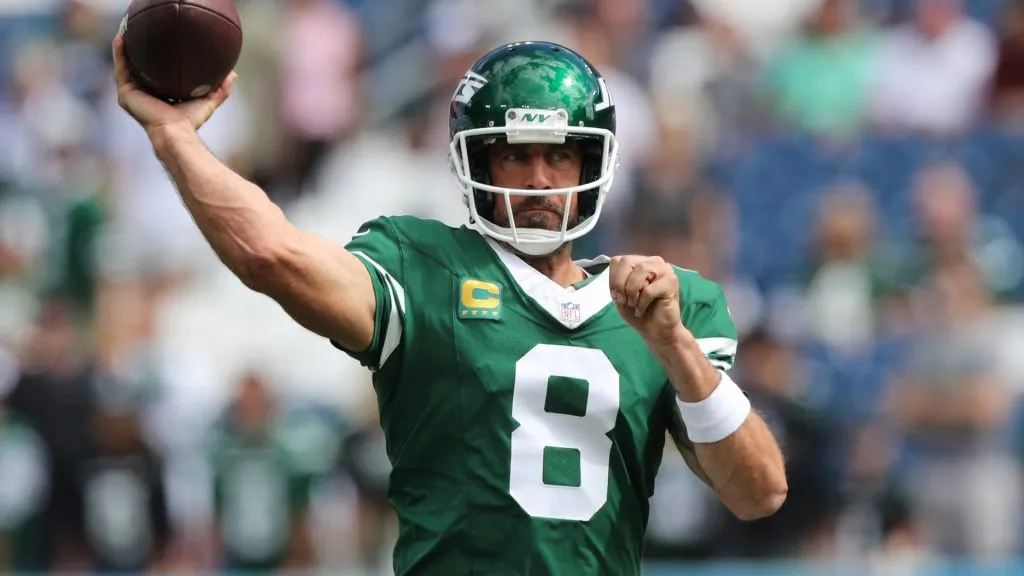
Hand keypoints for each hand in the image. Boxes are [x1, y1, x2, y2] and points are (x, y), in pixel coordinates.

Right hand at [112, 33, 235, 134]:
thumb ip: (220, 89)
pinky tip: (120, 38)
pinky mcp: (126, 94)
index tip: (161, 44)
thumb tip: (233, 75)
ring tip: (126, 30)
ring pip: (127, 66)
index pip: (156, 75)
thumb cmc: (190, 121)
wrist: (176, 131)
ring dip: (125, 49)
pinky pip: (121, 69)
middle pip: (139, 69)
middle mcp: (144, 94)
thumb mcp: (208, 100)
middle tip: (141, 33)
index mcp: (159, 95)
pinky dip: (119, 53)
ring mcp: (133, 94)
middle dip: (139, 52)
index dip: (157, 60)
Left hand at [609, 255, 686, 345]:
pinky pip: (649, 289)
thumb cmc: (638, 312)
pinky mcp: (672, 282)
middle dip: (620, 284)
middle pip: (627, 261)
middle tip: (623, 300)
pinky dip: (641, 303)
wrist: (657, 332)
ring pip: (640, 270)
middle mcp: (654, 261)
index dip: (612, 279)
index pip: (618, 260)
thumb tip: (617, 273)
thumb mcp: (621, 295)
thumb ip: (617, 280)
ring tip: (633, 304)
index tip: (615, 296)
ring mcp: (665, 270)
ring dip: (631, 291)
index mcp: (640, 262)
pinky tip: (642, 310)